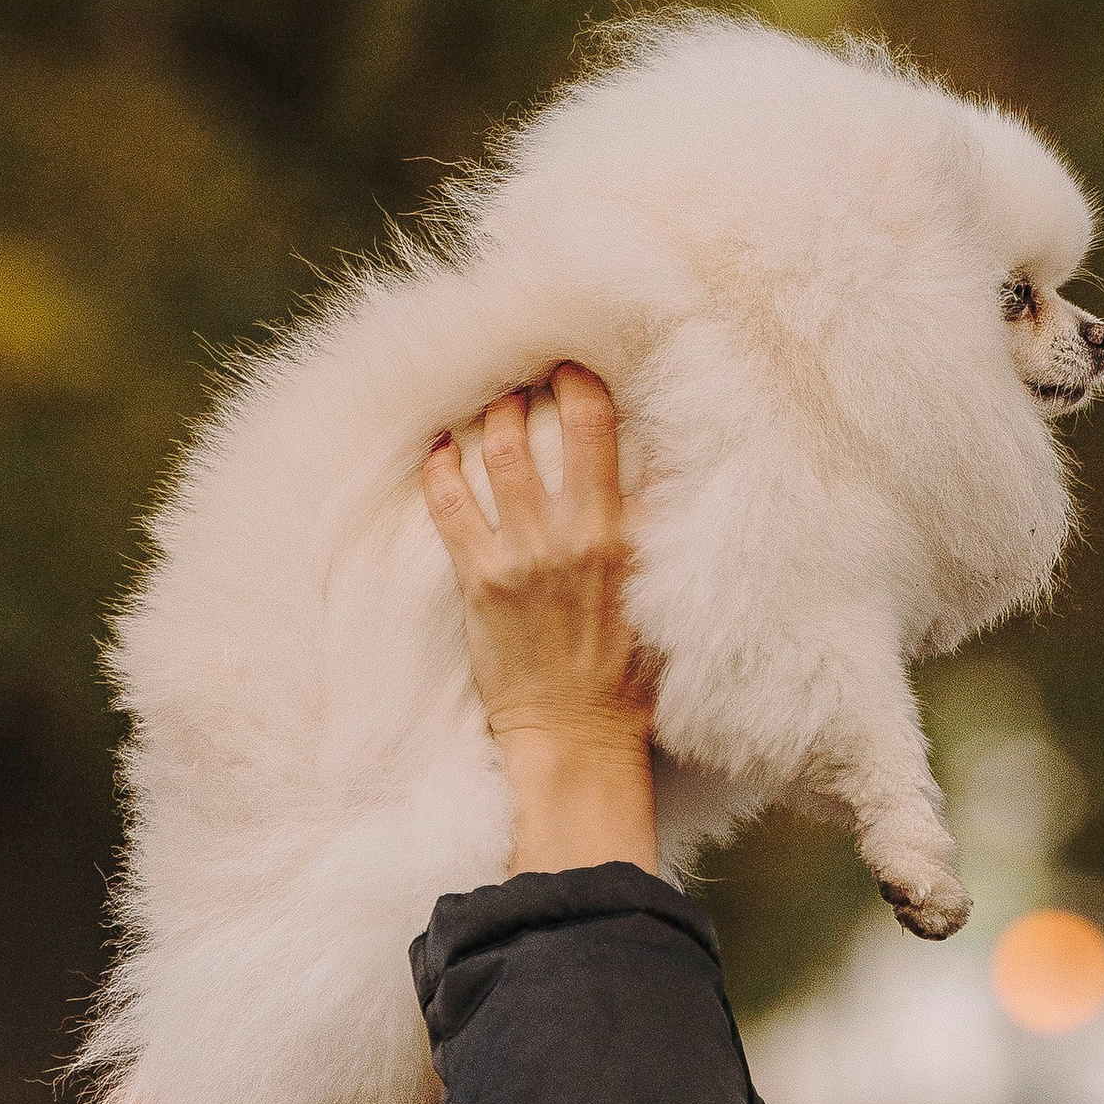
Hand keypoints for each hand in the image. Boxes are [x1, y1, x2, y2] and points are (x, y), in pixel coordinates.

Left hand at [423, 363, 661, 876]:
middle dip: (539, 386)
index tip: (580, 365)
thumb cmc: (628, 675)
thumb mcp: (663, 599)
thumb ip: (659, 536)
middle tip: (534, 369)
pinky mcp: (481, 583)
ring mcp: (522, 559)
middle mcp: (572, 538)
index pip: (602, 433)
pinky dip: (441, 470)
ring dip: (493, 418)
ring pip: (498, 457)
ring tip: (495, 402)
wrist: (577, 738)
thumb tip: (663, 472)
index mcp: (622, 537)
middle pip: (548, 430)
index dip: (586, 386)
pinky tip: (439, 448)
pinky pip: (451, 509)